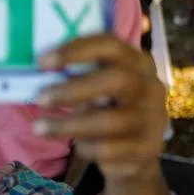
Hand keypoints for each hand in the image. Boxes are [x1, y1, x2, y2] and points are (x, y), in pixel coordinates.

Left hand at [35, 35, 167, 180]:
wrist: (141, 148)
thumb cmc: (112, 107)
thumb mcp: (103, 86)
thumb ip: (82, 76)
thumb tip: (43, 72)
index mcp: (139, 63)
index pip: (112, 46)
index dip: (77, 50)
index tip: (43, 61)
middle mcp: (151, 86)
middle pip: (117, 80)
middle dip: (74, 90)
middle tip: (41, 99)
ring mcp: (152, 118)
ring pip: (109, 120)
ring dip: (68, 125)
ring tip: (40, 128)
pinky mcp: (147, 148)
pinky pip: (108, 149)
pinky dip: (86, 148)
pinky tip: (79, 146)